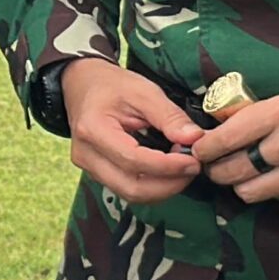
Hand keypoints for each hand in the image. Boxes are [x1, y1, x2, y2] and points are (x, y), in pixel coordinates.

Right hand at [59, 60, 206, 204]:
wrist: (83, 85)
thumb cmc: (112, 86)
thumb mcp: (143, 91)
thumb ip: (169, 116)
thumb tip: (195, 139)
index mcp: (93, 130)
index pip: (134, 160)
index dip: (168, 166)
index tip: (194, 161)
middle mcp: (86, 155)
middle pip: (131, 187)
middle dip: (169, 185)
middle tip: (193, 168)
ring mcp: (88, 167)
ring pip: (130, 194)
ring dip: (162, 188)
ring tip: (182, 168)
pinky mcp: (96, 174)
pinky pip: (127, 189)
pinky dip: (152, 185)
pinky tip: (167, 171)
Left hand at [193, 89, 278, 208]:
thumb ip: (251, 115)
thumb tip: (213, 125)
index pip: (224, 139)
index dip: (204, 149)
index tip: (198, 151)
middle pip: (232, 171)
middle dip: (217, 171)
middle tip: (215, 167)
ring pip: (250, 193)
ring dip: (243, 185)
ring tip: (247, 175)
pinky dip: (277, 191)